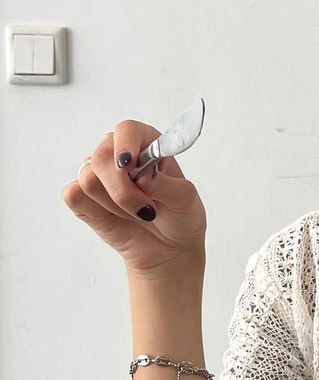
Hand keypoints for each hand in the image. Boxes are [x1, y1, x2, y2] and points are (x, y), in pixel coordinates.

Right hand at [62, 120, 206, 276]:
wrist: (168, 249)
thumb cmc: (180, 217)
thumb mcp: (184, 201)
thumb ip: (165, 185)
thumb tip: (142, 176)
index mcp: (146, 143)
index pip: (127, 130)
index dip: (125, 144)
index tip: (129, 164)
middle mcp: (118, 153)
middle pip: (101, 157)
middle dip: (123, 189)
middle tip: (147, 208)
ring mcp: (98, 175)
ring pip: (88, 179)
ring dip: (115, 204)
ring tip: (136, 213)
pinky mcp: (82, 198)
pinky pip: (73, 196)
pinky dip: (96, 211)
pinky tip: (116, 218)